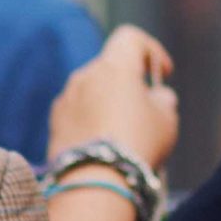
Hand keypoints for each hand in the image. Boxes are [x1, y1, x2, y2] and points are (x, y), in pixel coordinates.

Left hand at [48, 25, 179, 171]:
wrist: (94, 182)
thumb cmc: (137, 145)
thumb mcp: (166, 119)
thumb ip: (163, 100)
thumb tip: (157, 97)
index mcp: (114, 66)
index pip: (130, 38)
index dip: (150, 50)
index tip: (163, 73)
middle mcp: (84, 76)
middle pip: (109, 67)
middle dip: (128, 83)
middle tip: (145, 109)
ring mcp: (65, 100)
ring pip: (92, 92)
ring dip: (108, 103)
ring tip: (124, 133)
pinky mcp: (54, 124)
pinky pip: (77, 114)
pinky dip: (91, 121)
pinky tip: (103, 145)